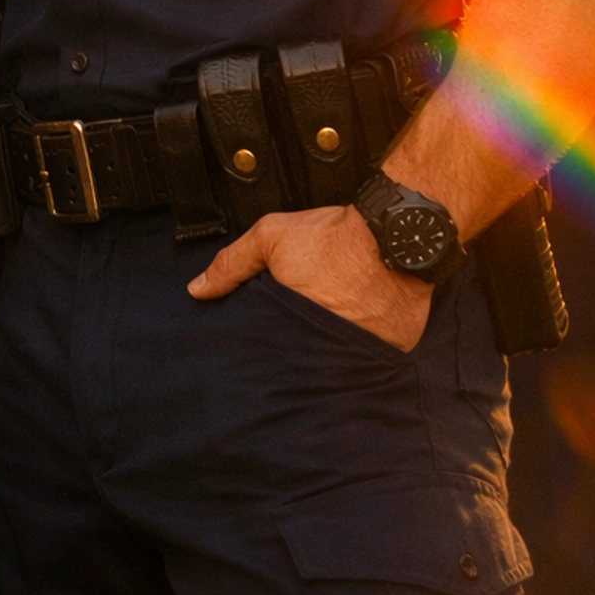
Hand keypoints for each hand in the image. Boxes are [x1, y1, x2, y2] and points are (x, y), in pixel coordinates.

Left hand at [187, 205, 431, 352]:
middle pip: (304, 364)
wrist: (397, 229)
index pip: (271, 355)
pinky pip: (373, 360)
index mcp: (296, 325)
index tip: (256, 359)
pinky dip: (365, 353)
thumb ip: (233, 264)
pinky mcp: (394, 351)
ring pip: (339, 365)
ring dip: (331, 360)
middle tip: (291, 352)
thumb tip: (198, 290)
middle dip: (294, 361)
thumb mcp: (272, 237)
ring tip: (324, 350)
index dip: (264, 355)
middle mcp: (329, 347)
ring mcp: (364, 353)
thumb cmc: (335, 235)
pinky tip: (360, 340)